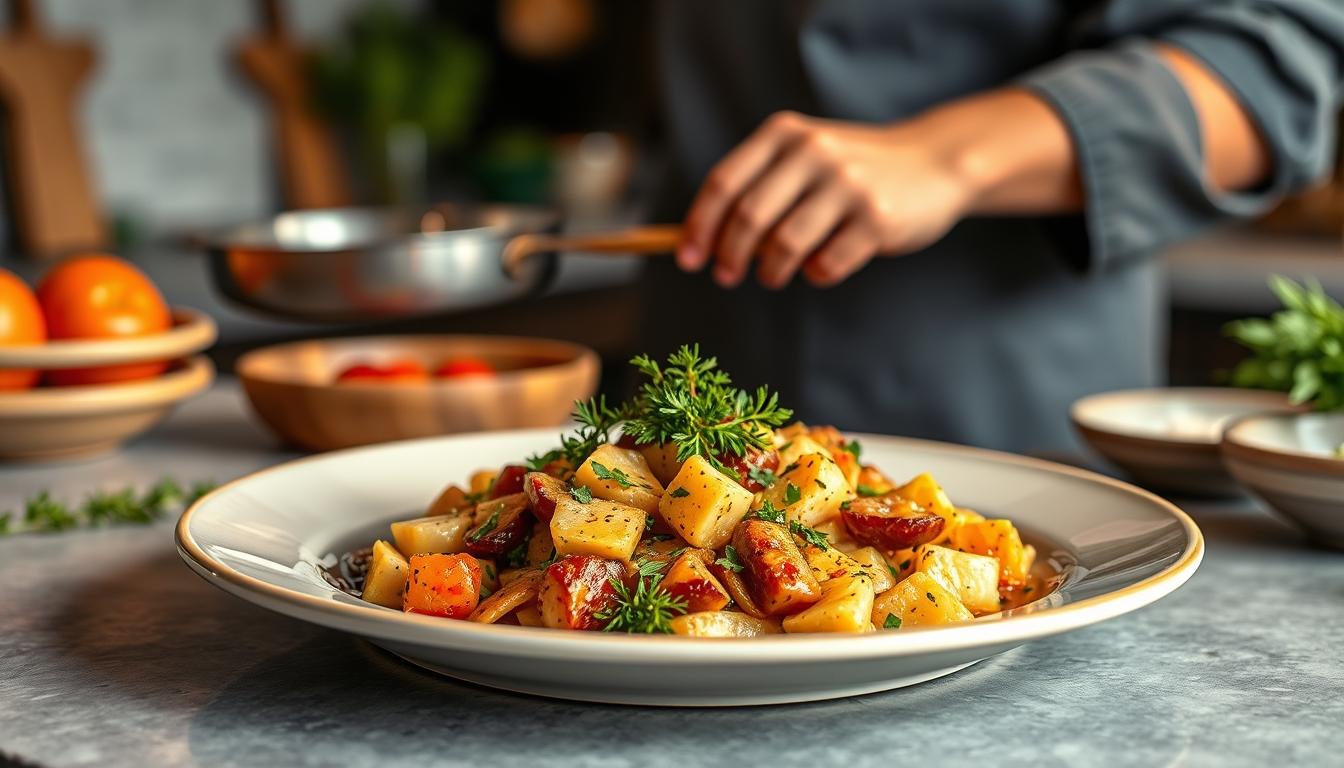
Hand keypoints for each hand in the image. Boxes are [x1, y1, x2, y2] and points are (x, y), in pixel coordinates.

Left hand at [676, 111, 976, 288]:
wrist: (934, 163)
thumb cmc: (851, 171)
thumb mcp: (803, 159)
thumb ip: (756, 188)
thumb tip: (698, 242)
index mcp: (785, 135)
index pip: (724, 183)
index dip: (699, 226)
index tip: (688, 259)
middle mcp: (814, 152)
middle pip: (749, 218)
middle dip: (730, 256)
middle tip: (726, 276)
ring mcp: (848, 184)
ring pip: (785, 246)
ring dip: (770, 271)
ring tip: (773, 274)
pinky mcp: (877, 219)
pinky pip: (826, 265)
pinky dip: (816, 275)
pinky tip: (823, 265)